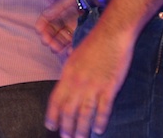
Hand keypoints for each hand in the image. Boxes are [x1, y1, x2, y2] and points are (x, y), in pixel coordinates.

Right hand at [36, 0, 78, 54]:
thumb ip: (56, 8)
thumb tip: (44, 17)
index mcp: (62, 13)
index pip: (48, 22)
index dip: (42, 27)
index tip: (40, 32)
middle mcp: (67, 22)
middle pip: (54, 33)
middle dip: (49, 39)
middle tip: (48, 43)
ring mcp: (76, 28)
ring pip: (63, 40)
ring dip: (57, 46)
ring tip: (56, 49)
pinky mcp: (85, 34)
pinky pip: (76, 44)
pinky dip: (72, 49)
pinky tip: (69, 51)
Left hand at [44, 23, 133, 137]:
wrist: (111, 34)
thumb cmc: (94, 43)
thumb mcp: (75, 57)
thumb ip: (70, 75)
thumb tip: (66, 89)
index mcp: (67, 74)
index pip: (55, 99)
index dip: (52, 115)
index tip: (51, 126)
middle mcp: (78, 82)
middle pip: (69, 110)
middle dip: (66, 127)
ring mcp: (93, 85)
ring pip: (84, 113)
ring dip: (81, 129)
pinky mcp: (109, 87)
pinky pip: (103, 108)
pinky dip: (100, 121)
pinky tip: (98, 130)